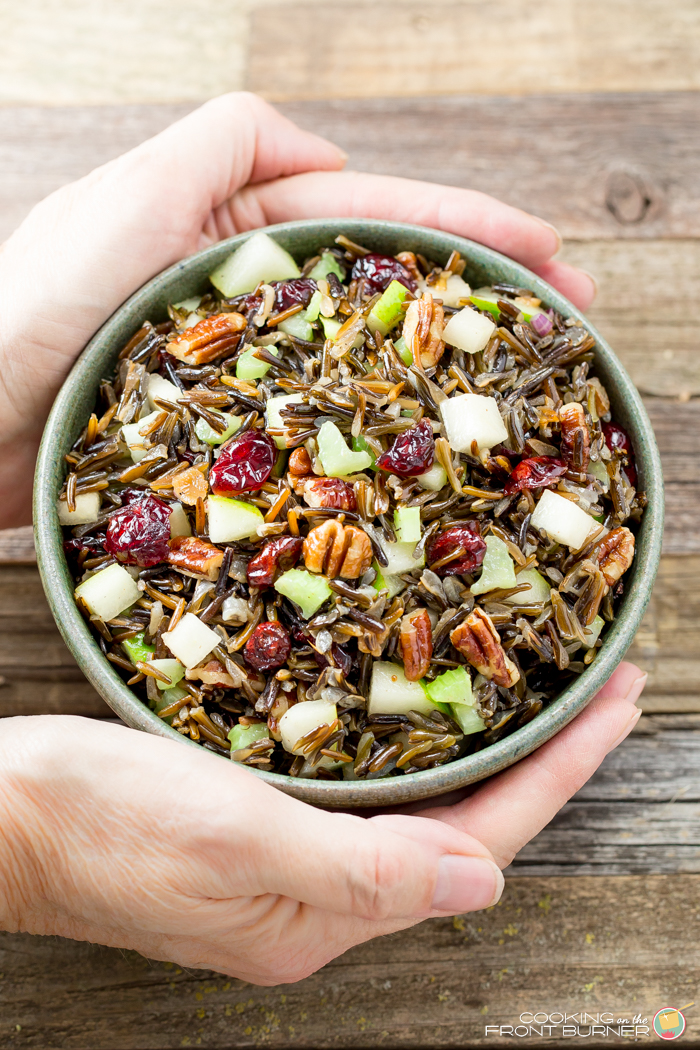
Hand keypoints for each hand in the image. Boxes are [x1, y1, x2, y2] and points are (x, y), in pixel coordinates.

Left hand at [0, 92, 593, 526]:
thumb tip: (331, 152)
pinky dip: (372, 418)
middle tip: (561, 314)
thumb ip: (224, 143)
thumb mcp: (126, 196)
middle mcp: (236, 285)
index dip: (462, 226)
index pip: (368, 211)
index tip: (543, 250)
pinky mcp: (220, 424)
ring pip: (355, 346)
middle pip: (377, 278)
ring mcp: (232, 358)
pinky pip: (315, 414)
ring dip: (437, 356)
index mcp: (224, 219)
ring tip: (515, 378)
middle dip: (472, 290)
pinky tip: (419, 436)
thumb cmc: (32, 311)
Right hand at [0, 663, 643, 983]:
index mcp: (325, 914)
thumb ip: (362, 871)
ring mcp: (292, 869)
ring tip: (542, 697)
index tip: (620, 703)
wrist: (6, 814)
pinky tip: (431, 720)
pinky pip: (370, 798)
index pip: (478, 842)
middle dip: (543, 762)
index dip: (558, 773)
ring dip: (488, 756)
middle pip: (464, 830)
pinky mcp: (262, 833)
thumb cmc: (101, 818)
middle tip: (601, 689)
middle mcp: (321, 901)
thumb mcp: (231, 837)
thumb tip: (485, 889)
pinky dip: (417, 756)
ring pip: (423, 813)